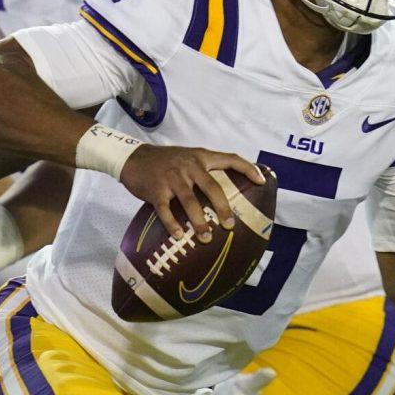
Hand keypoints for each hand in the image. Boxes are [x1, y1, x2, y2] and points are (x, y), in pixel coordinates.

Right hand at [119, 144, 264, 242]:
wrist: (133, 158)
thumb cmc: (164, 162)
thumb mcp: (186, 158)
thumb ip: (202, 171)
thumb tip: (222, 197)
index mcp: (200, 157)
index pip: (230, 159)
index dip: (248, 169)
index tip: (262, 181)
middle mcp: (188, 165)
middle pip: (212, 187)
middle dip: (223, 208)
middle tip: (230, 225)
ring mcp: (172, 177)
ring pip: (190, 201)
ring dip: (199, 222)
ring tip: (206, 238)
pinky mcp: (155, 189)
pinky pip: (165, 210)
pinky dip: (173, 224)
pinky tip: (179, 236)